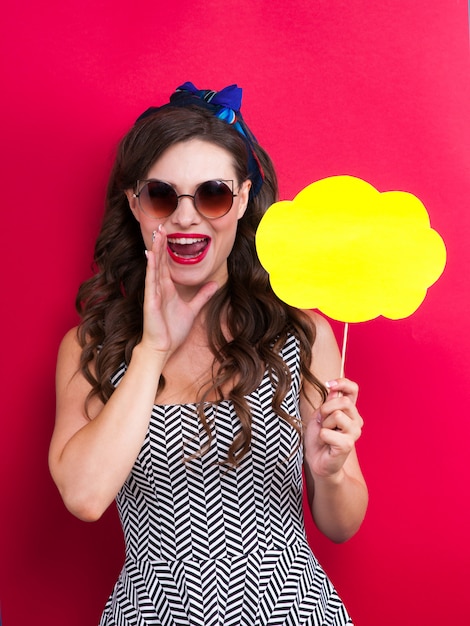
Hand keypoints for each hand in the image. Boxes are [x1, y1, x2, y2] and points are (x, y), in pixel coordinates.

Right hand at [141, 225, 217, 356]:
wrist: (163, 347)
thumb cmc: (173, 330)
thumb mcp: (193, 309)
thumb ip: (202, 296)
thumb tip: (214, 283)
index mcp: (167, 288)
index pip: (167, 263)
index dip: (167, 248)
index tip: (168, 232)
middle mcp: (159, 288)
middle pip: (160, 261)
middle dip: (160, 243)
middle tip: (160, 225)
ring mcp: (154, 293)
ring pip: (154, 267)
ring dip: (155, 250)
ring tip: (156, 234)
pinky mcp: (151, 301)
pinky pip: (151, 281)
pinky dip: (151, 267)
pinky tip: (150, 255)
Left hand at [304, 378, 363, 478]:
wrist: (317, 460)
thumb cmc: (318, 436)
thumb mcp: (320, 414)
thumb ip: (328, 402)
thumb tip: (334, 391)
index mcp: (349, 410)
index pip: (353, 389)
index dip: (342, 383)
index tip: (328, 385)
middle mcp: (356, 420)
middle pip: (343, 402)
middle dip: (326, 409)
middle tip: (322, 421)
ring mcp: (354, 432)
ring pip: (337, 415)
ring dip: (324, 423)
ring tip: (325, 433)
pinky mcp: (348, 445)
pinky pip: (329, 432)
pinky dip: (321, 436)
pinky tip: (326, 443)